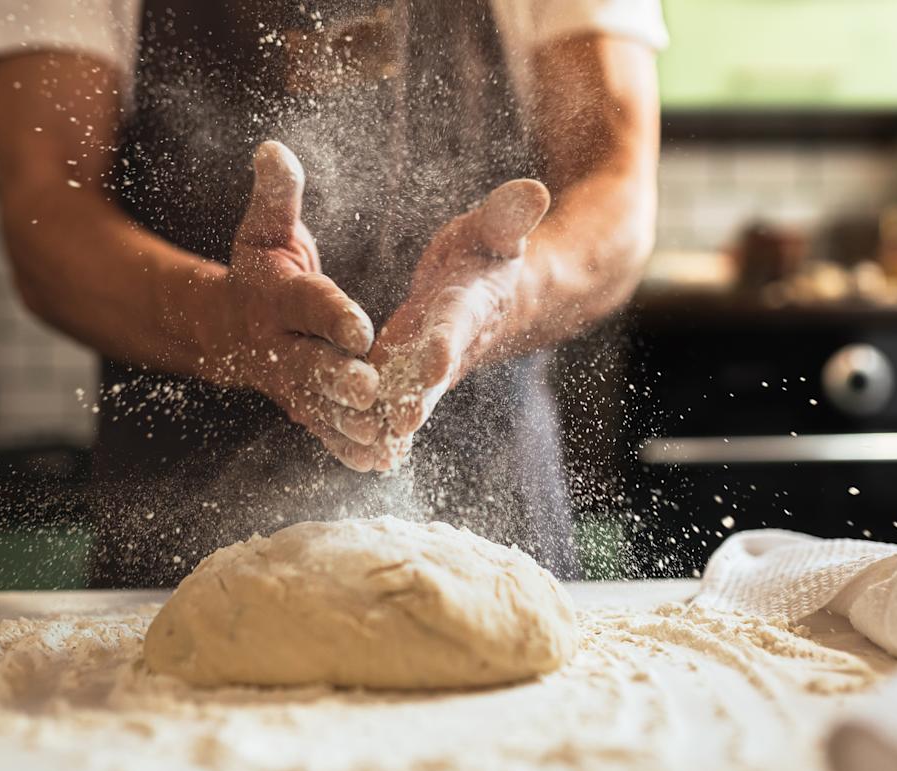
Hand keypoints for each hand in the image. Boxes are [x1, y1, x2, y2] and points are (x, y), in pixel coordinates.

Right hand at [215, 141, 381, 470]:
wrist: (227, 327)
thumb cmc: (260, 269)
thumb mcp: (266, 229)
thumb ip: (277, 195)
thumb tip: (272, 148)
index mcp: (276, 297)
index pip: (306, 304)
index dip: (332, 314)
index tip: (360, 325)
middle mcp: (279, 345)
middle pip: (310, 363)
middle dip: (339, 378)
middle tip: (371, 389)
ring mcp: (288, 382)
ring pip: (319, 406)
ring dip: (348, 423)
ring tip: (383, 436)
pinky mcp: (301, 407)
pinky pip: (323, 429)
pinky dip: (346, 447)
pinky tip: (377, 462)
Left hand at [351, 179, 551, 469]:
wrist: (496, 295)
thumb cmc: (489, 252)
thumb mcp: (496, 229)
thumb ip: (508, 215)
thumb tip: (535, 189)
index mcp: (470, 304)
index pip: (458, 322)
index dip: (446, 340)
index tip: (434, 360)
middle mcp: (451, 342)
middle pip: (433, 374)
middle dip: (417, 398)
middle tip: (399, 424)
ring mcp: (429, 364)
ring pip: (410, 396)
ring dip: (391, 422)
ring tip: (370, 448)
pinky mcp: (409, 374)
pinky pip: (394, 402)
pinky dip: (381, 427)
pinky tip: (361, 454)